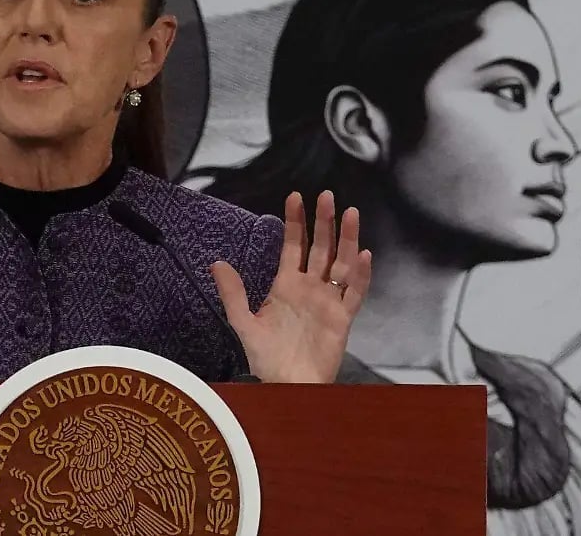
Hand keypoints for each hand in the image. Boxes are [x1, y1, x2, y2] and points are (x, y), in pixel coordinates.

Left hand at [212, 190, 370, 382]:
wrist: (287, 385)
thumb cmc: (266, 358)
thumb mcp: (243, 323)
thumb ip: (233, 293)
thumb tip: (217, 263)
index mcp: (286, 285)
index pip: (293, 246)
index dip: (295, 222)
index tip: (295, 196)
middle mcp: (310, 288)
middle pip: (320, 248)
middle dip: (324, 222)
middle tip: (328, 196)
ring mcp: (328, 301)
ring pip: (341, 263)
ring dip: (346, 239)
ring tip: (350, 213)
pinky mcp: (342, 318)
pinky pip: (354, 293)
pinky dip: (361, 275)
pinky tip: (363, 254)